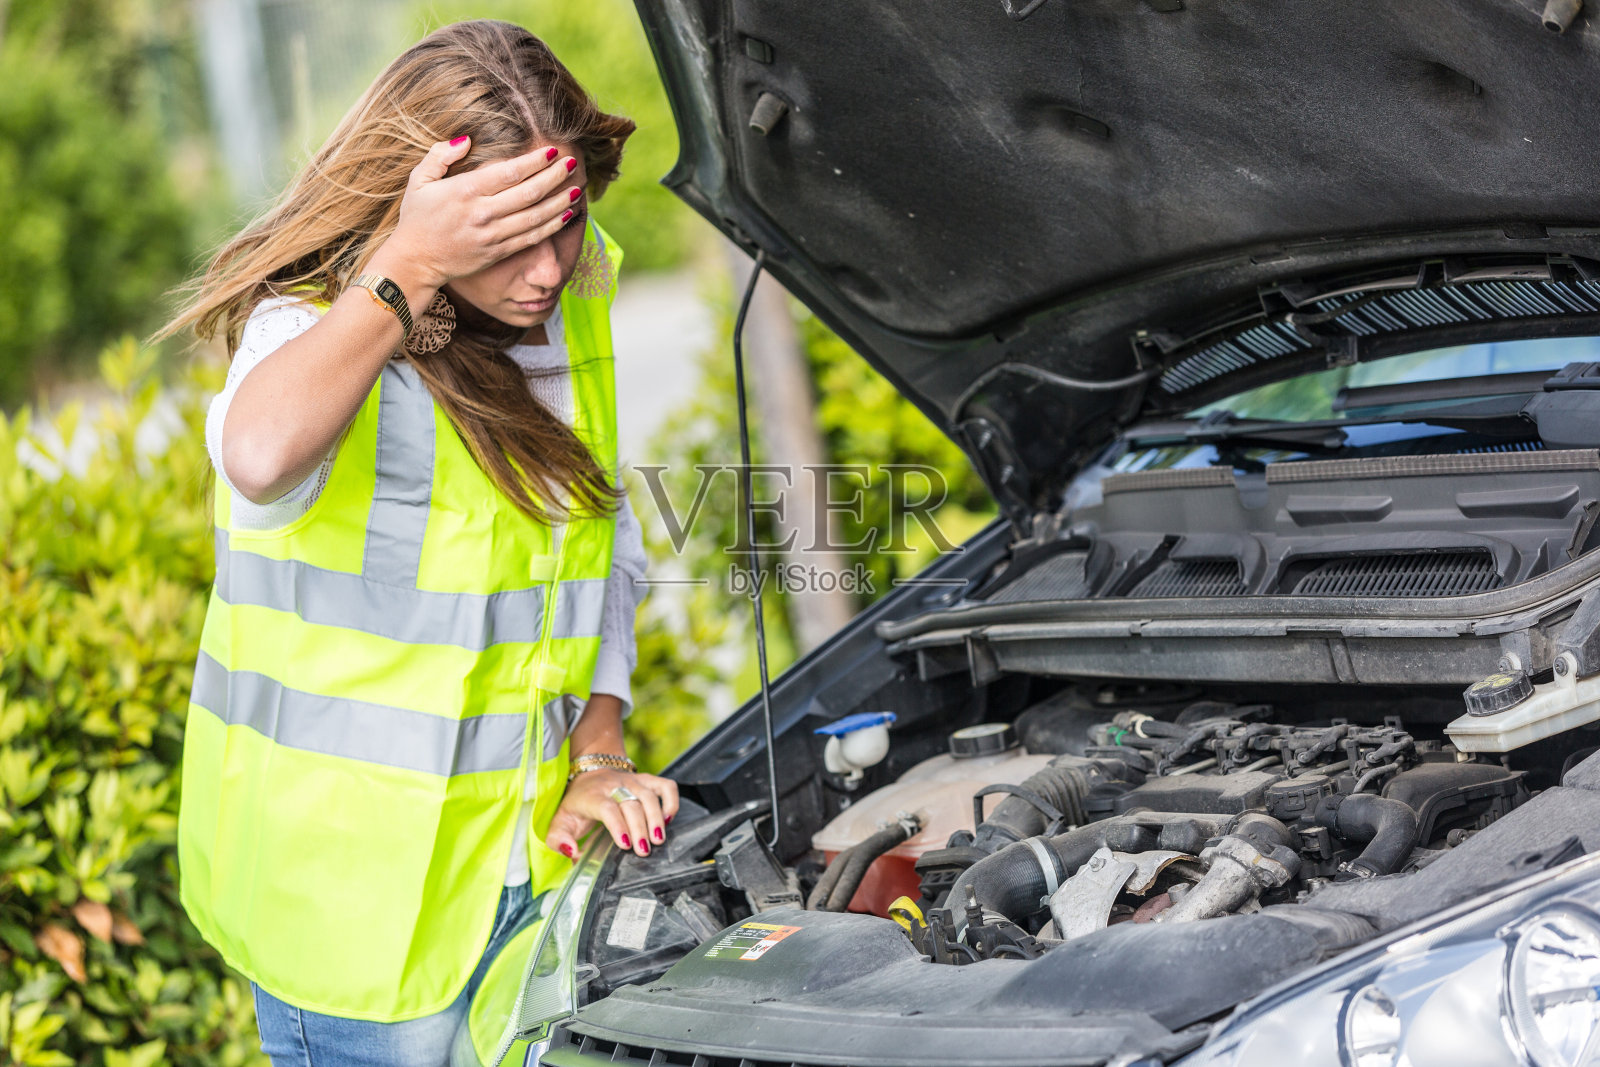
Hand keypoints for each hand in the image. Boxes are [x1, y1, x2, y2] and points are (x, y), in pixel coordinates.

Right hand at [373, 137, 583, 291]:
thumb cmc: (417, 217)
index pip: (509, 173)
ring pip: (536, 217)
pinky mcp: (499, 251)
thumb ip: (440, 155)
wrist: (416, 261)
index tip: (552, 150)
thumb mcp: (419, 180)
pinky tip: (568, 214)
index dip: (534, 161)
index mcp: (465, 191)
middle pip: (529, 193)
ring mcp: (493, 235)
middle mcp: (483, 213)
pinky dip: (553, 226)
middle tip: (572, 163)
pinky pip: (533, 238)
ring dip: (561, 201)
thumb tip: (467, 140)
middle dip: (555, 177)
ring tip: (579, 187)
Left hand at [545, 768, 679, 859]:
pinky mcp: (647, 780)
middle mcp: (614, 785)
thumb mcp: (560, 821)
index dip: (618, 826)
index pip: (607, 808)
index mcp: (592, 796)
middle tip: (644, 851)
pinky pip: (665, 786)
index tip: (625, 845)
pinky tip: (668, 819)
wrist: (590, 773)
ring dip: (656, 818)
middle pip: (632, 804)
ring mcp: (633, 781)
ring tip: (658, 840)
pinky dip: (671, 802)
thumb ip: (559, 839)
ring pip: (649, 796)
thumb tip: (571, 851)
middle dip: (640, 828)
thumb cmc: (577, 803)